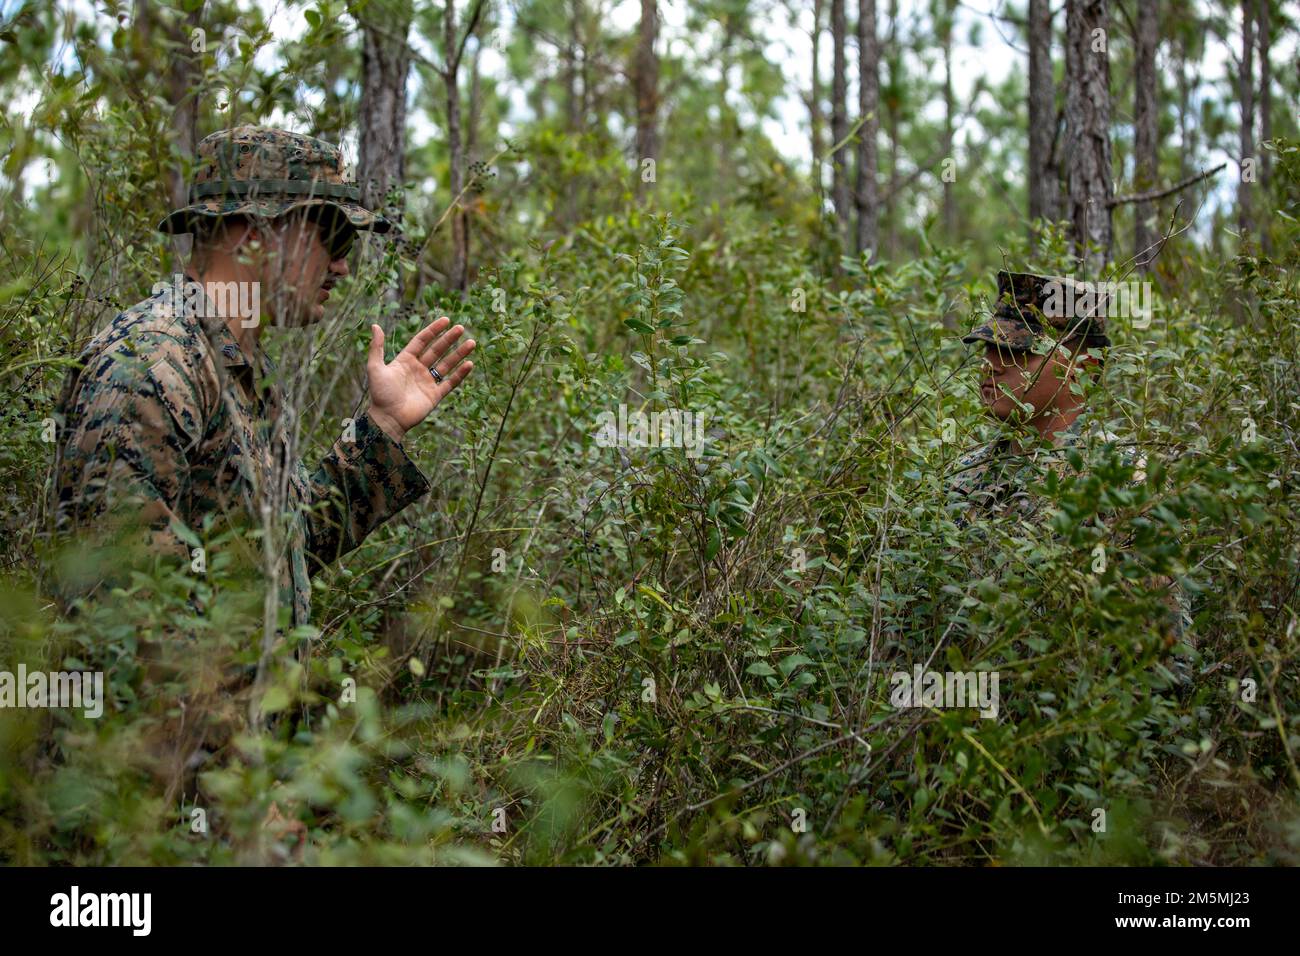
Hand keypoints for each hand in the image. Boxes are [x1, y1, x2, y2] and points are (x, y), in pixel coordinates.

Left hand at [366, 316, 474, 442]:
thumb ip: (377, 347)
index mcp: (405, 360)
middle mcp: (418, 369)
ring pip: (447, 364)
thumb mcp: (375, 368)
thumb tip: (375, 325)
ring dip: (459, 354)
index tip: (446, 320)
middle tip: (461, 328)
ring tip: (471, 343)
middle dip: (449, 339)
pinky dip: (460, 374)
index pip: (422, 341)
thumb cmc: (380, 394)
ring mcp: (428, 382)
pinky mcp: (435, 395)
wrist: (387, 419)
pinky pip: (450, 382)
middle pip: (437, 350)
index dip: (433, 330)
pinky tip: (469, 364)